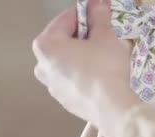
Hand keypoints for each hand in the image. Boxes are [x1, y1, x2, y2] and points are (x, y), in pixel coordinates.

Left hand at [33, 0, 138, 127]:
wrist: (111, 108)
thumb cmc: (105, 67)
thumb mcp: (105, 36)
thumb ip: (99, 17)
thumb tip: (98, 3)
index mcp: (46, 45)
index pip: (66, 19)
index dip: (86, 13)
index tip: (100, 11)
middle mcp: (42, 66)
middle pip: (63, 42)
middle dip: (82, 37)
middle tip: (103, 36)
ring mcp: (52, 86)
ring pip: (67, 63)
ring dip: (82, 56)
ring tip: (103, 58)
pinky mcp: (65, 102)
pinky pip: (73, 81)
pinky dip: (84, 75)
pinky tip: (101, 77)